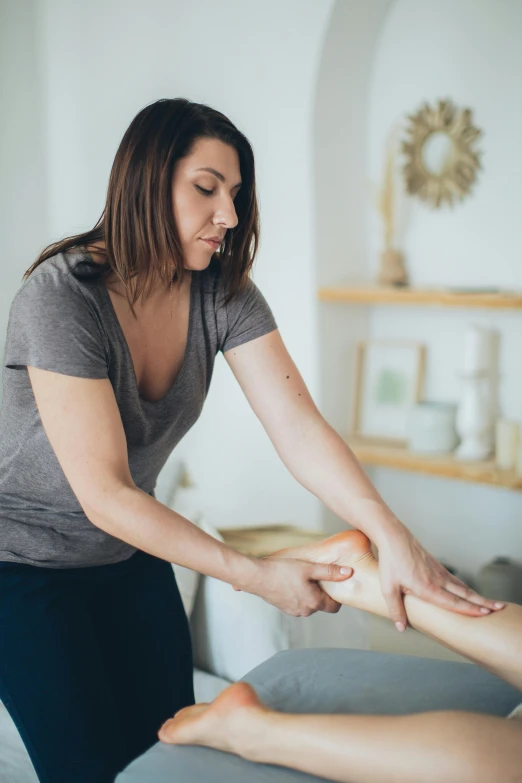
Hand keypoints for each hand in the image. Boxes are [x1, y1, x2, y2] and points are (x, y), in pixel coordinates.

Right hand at [244, 556, 351, 615]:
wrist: (257, 577)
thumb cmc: (282, 571)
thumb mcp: (309, 568)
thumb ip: (330, 571)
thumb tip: (349, 572)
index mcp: (314, 603)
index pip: (334, 607)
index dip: (336, 595)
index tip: (333, 583)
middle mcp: (305, 611)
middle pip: (321, 604)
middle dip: (321, 591)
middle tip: (316, 575)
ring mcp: (293, 611)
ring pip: (309, 603)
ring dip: (309, 592)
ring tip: (302, 576)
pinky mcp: (284, 607)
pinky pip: (297, 602)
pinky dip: (298, 594)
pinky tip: (291, 581)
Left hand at [376, 520, 504, 630]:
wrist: (394, 537)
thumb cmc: (390, 562)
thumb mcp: (388, 588)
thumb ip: (396, 610)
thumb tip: (401, 627)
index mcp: (427, 587)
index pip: (452, 602)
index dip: (469, 609)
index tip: (485, 613)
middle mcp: (437, 580)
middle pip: (464, 594)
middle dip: (482, 602)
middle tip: (499, 608)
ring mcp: (439, 572)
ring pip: (462, 586)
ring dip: (477, 596)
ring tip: (491, 603)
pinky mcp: (437, 566)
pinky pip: (455, 580)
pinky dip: (466, 588)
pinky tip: (469, 592)